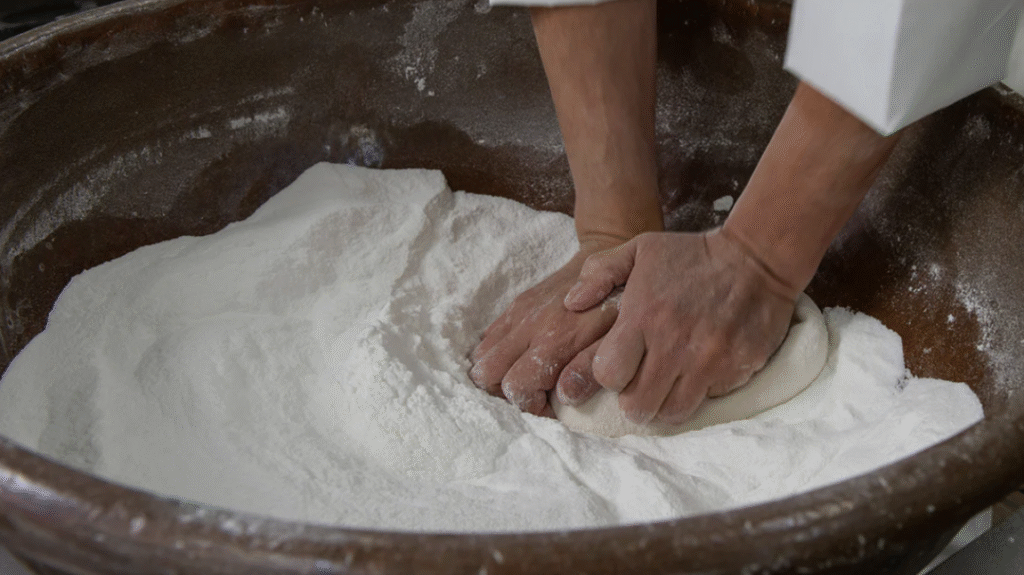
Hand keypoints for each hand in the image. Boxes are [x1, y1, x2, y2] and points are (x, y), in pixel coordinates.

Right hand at [470, 240, 621, 416]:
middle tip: (536, 392)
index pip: (515, 387)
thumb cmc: (621, 305)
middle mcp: (529, 326)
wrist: (611, 255)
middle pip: (486, 374)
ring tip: (529, 375)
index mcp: (554, 339)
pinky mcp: (517, 304)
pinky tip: (525, 356)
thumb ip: (589, 368)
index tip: (552, 405)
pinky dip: (498, 353)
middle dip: (506, 391)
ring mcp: (519, 312)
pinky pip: (488, 336)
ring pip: (481, 356)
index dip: (531, 404)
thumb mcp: (617, 340)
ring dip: (499, 372)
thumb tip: (564, 396)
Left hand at [563, 229, 796, 424]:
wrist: (757, 259)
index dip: (608, 376)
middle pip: (637, 406)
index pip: (608, 375)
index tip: (617, 365)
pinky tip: (696, 374)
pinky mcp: (735, 371)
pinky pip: (706, 401)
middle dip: (632, 400)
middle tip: (639, 384)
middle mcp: (673, 344)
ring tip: (665, 385)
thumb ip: (600, 272)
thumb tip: (571, 303)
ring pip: (671, 413)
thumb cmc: (691, 255)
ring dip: (663, 404)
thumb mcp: (640, 249)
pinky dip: (697, 395)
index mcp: (643, 316)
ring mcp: (706, 361)